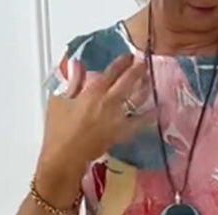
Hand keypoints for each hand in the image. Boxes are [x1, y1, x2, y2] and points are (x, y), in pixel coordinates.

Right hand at [38, 55, 152, 181]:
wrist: (65, 157)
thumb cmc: (59, 129)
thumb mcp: (59, 100)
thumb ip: (73, 82)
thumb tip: (77, 65)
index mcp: (93, 91)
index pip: (112, 71)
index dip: (122, 62)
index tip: (129, 55)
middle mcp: (109, 102)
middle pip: (128, 81)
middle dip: (138, 70)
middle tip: (144, 63)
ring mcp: (118, 119)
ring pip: (137, 99)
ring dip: (145, 88)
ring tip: (150, 81)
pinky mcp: (121, 134)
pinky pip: (139, 123)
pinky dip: (149, 116)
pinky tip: (158, 110)